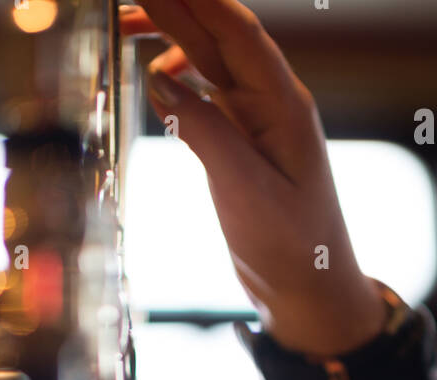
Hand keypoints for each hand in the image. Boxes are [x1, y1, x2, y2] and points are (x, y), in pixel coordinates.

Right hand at [119, 0, 386, 356]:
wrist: (311, 294)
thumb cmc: (293, 249)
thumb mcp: (245, 191)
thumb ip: (205, 132)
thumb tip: (161, 81)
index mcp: (283, 104)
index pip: (236, 30)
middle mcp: (271, 104)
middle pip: (217, 37)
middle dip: (173, 5)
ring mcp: (256, 123)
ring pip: (208, 64)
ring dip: (169, 37)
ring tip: (125, 21)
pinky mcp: (242, 147)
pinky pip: (206, 97)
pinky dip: (178, 81)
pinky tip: (154, 75)